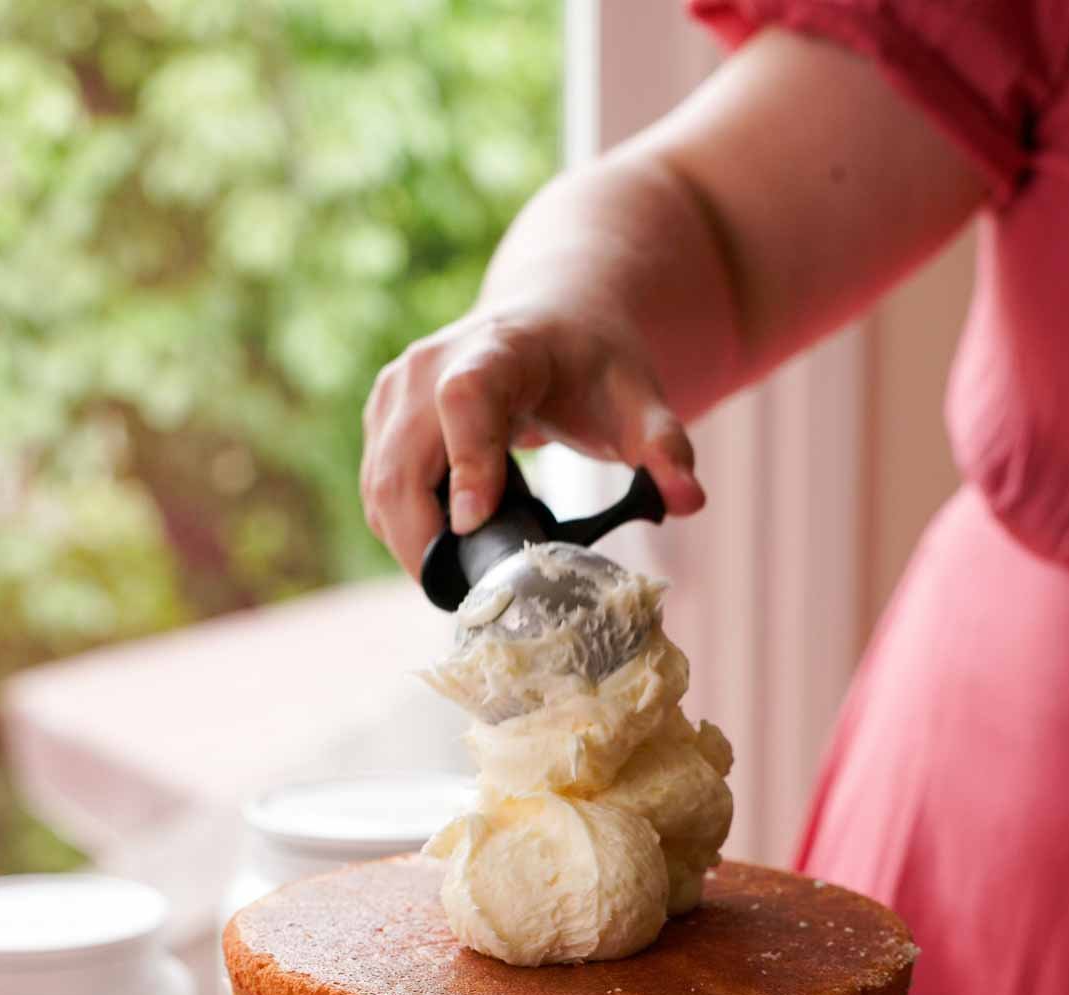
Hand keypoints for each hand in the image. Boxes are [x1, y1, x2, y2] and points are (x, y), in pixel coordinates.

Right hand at [360, 305, 704, 575]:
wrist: (552, 321)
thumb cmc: (595, 365)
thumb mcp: (640, 399)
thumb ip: (667, 446)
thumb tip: (690, 500)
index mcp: (498, 348)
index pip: (466, 399)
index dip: (466, 462)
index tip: (475, 525)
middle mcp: (431, 364)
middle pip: (402, 459)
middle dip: (426, 539)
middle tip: (466, 598)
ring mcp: (397, 390)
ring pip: (380, 483)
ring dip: (411, 545)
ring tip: (459, 584)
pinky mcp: (383, 417)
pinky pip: (378, 488)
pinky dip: (404, 532)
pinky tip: (444, 556)